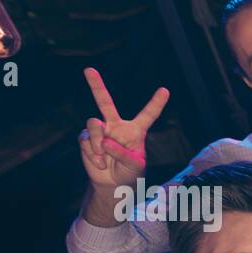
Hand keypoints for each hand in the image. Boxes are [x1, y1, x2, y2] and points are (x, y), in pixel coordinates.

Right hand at [77, 67, 169, 189]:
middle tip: (88, 69)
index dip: (156, 103)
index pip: (148, 114)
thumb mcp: (135, 166)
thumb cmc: (129, 173)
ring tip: (104, 156)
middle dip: (96, 85)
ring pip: (93, 124)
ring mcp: (100, 131)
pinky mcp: (86, 139)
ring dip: (98, 142)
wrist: (112, 184)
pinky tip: (99, 162)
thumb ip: (123, 154)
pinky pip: (85, 140)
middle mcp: (116, 126)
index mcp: (135, 130)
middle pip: (105, 102)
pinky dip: (92, 154)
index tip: (166, 90)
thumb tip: (105, 142)